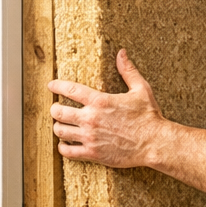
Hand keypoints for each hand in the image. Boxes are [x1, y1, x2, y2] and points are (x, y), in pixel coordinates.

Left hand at [48, 49, 164, 167]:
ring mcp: (90, 137)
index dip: (57, 86)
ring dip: (58, 127)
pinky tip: (66, 144)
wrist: (154, 143)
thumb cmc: (148, 116)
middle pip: (59, 111)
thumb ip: (128, 71)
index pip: (70, 90)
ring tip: (61, 125)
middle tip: (56, 108)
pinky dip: (63, 147)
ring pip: (60, 131)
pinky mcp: (93, 153)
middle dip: (55, 108)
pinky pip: (68, 152)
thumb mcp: (140, 89)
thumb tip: (122, 53)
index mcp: (100, 101)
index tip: (51, 85)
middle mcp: (91, 118)